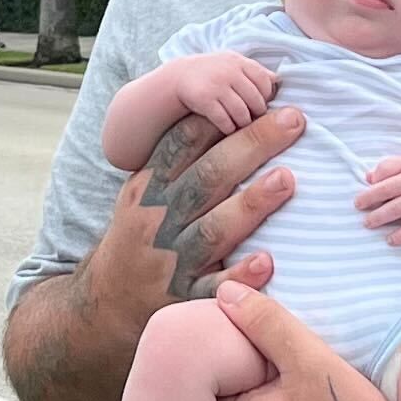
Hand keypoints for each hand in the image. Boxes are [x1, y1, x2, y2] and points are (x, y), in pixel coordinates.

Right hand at [96, 100, 303, 324]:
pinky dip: (239, 276)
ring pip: (214, 228)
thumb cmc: (139, 235)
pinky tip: (266, 262)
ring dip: (251, 203)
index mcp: (151, 186)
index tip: (261, 98)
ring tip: (286, 178)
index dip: (220, 119)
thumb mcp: (143, 192)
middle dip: (251, 145)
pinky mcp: (184, 298)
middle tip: (294, 120)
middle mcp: (160, 218)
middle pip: (209, 176)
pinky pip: (214, 288)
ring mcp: (172, 260)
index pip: (184, 143)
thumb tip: (227, 114)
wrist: (106, 302)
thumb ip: (177, 160)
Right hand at [164, 50, 278, 139]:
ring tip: (241, 127)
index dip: (266, 97)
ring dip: (243, 124)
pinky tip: (227, 129)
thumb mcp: (234, 64)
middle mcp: (229, 71)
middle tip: (253, 121)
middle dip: (257, 114)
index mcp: (240, 62)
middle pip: (256, 100)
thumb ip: (255, 72)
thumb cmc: (213, 72)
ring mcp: (216, 85)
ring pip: (242, 113)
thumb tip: (278, 81)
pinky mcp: (204, 99)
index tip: (260, 105)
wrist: (180, 76)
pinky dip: (228, 128)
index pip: (265, 82)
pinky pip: (224, 121)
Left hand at [357, 151, 400, 246]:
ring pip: (397, 209)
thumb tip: (368, 178)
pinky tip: (390, 240)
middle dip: (369, 198)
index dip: (374, 178)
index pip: (386, 168)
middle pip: (387, 189)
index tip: (368, 186)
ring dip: (380, 217)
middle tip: (357, 206)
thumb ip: (391, 167)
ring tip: (367, 223)